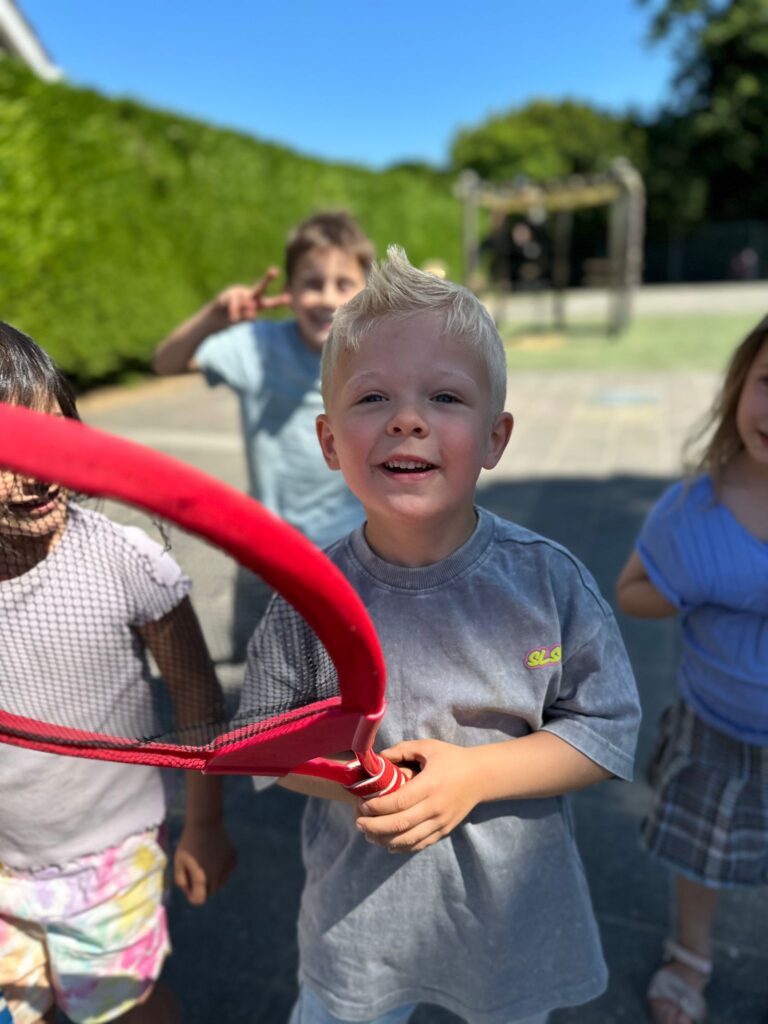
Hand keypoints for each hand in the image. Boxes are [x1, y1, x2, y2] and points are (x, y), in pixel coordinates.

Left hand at [173, 820, 236, 904]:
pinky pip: (227, 871)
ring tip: (204, 864)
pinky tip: (214, 856)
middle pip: (211, 892)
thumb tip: (191, 892)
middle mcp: (217, 874)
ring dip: (213, 879)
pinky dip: (221, 869)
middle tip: (194, 875)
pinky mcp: (233, 858)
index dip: (191, 896)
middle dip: (202, 889)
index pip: (199, 900)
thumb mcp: (178, 862)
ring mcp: (227, 866)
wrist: (205, 822)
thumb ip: (181, 881)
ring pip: (221, 882)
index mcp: (202, 877)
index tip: (188, 887)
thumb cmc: (188, 843)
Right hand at [214, 267, 290, 325]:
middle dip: (267, 280)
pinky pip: (234, 304)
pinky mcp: (228, 295)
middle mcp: (249, 295)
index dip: (279, 301)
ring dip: (241, 310)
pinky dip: (233, 311)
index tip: (290, 299)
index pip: (269, 302)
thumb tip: (250, 309)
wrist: (214, 318)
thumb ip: (248, 315)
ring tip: (235, 317)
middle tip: (275, 271)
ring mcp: (238, 293)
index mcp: (256, 303)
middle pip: (259, 288)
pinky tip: (230, 314)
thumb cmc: (231, 319)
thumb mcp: (242, 319)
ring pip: (245, 302)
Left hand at [355, 739, 481, 853]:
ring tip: (368, 835)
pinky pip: (420, 844)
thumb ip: (402, 750)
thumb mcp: (427, 747)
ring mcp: (440, 822)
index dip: (377, 807)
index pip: (399, 802)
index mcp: (430, 785)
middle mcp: (435, 807)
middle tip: (359, 823)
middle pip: (400, 825)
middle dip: (374, 827)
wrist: (480, 776)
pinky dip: (401, 847)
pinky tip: (387, 843)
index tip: (362, 804)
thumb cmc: (451, 758)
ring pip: (408, 839)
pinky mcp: (444, 831)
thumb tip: (378, 757)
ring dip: (384, 840)